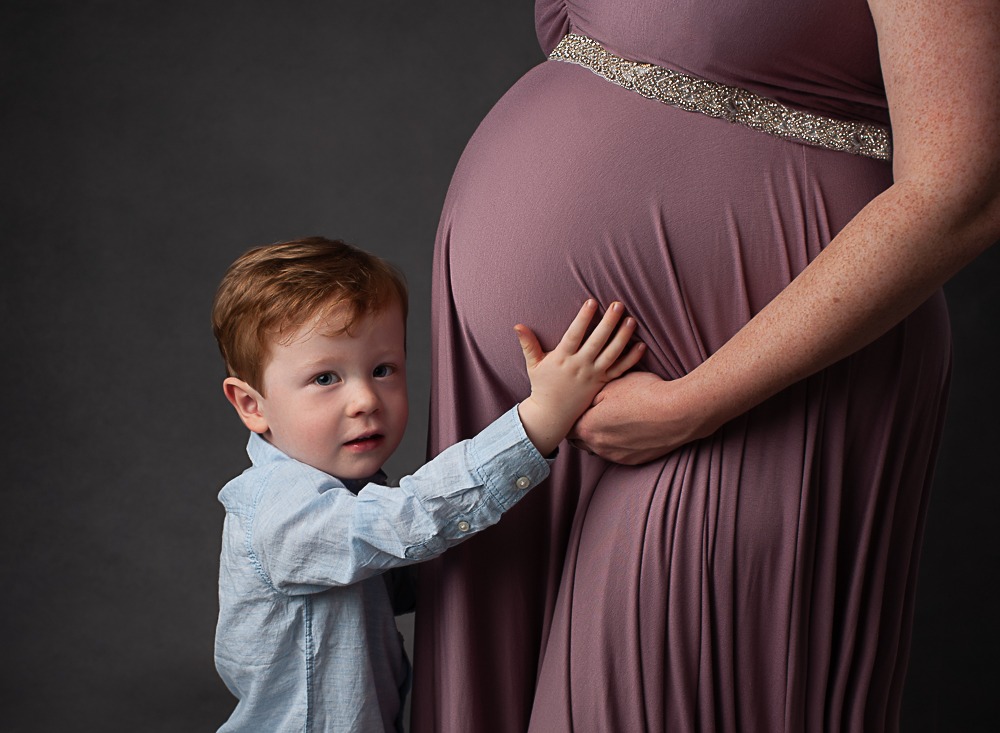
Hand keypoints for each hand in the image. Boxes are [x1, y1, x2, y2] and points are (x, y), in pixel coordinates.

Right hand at [515, 300, 644, 455]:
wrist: (552, 415)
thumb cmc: (542, 387)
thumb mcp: (533, 365)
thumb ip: (528, 344)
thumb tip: (517, 325)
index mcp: (562, 359)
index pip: (575, 335)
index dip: (583, 318)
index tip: (592, 302)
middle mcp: (580, 366)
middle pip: (597, 341)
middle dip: (608, 322)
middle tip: (618, 304)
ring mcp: (593, 375)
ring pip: (612, 354)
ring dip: (623, 337)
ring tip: (631, 320)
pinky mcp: (602, 383)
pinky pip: (619, 370)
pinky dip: (631, 359)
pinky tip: (641, 345)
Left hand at [568, 370, 714, 464]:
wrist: (679, 412)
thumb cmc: (645, 393)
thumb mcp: (611, 385)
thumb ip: (590, 396)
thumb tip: (580, 400)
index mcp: (588, 427)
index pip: (567, 427)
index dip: (570, 416)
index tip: (576, 408)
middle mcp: (598, 447)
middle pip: (578, 441)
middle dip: (581, 428)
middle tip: (590, 413)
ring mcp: (616, 457)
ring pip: (597, 449)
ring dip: (599, 438)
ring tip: (611, 421)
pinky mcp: (633, 461)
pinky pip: (616, 454)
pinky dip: (617, 444)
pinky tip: (628, 430)